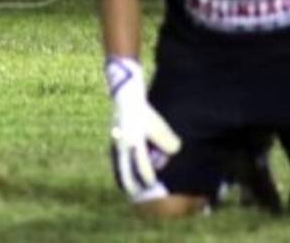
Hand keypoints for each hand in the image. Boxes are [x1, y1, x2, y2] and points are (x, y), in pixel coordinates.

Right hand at [106, 57, 180, 197]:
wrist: (125, 95)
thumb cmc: (144, 111)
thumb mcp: (159, 125)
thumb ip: (168, 141)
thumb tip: (174, 151)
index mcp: (134, 144)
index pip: (142, 167)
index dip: (148, 178)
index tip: (152, 185)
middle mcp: (124, 145)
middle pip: (125, 171)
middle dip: (130, 183)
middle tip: (134, 193)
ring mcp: (117, 141)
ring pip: (120, 163)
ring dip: (125, 174)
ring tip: (128, 183)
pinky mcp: (115, 136)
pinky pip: (118, 155)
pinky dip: (122, 163)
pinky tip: (125, 164)